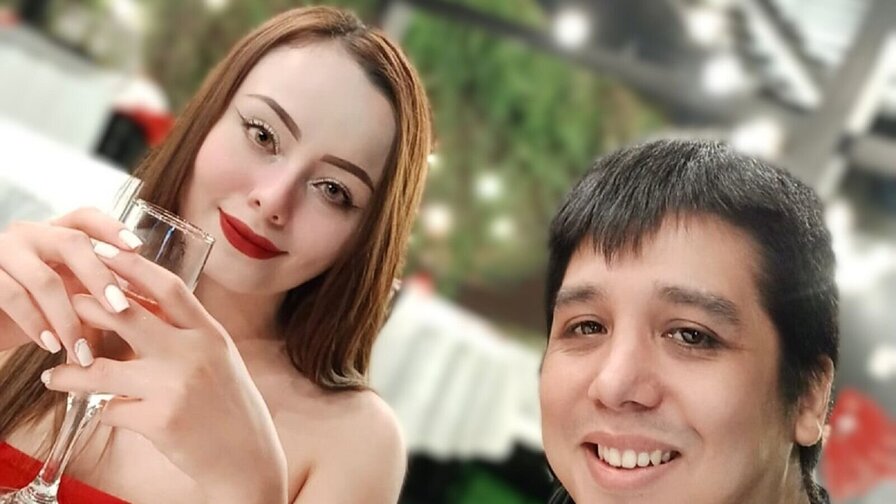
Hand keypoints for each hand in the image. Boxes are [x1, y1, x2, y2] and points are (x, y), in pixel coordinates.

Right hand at [0, 208, 142, 357]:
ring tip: (83, 351)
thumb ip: (96, 295)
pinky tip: (51, 345)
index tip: (137, 248)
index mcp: (53, 234)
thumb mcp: (68, 299)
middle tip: (121, 309)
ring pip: (44, 279)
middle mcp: (28, 235)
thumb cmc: (31, 313)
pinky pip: (13, 296)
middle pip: (72, 242)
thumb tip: (145, 310)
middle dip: (100, 277)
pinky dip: (36, 324)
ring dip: (68, 318)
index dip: (111, 228)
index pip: (85, 217)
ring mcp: (2, 251)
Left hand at [42, 248, 288, 502]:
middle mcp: (194, 354)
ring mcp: (175, 387)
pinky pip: (111, 410)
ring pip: (101, 370)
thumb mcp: (218, 359)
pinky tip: (109, 414)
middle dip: (86, 308)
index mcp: (211, 334)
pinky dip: (106, 411)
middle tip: (66, 309)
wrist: (248, 459)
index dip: (132, 266)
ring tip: (55, 374)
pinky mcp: (159, 421)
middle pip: (125, 316)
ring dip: (70, 372)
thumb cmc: (230, 406)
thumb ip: (186, 333)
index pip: (168, 287)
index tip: (103, 253)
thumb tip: (137, 305)